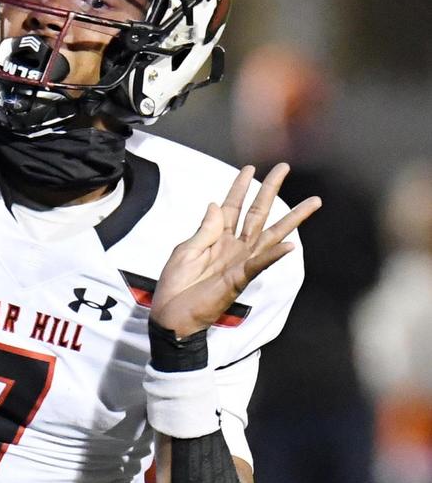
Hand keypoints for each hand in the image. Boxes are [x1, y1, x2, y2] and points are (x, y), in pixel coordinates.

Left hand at [150, 163, 321, 336]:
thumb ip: (205, 229)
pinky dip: (274, 255)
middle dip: (270, 190)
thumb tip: (216, 204)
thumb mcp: (186, 250)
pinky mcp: (239, 278)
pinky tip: (290, 245)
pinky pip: (259, 264)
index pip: (232, 206)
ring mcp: (240, 261)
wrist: (171, 314)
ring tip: (312, 203)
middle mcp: (233, 246)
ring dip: (291, 220)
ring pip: (270, 236)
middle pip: (257, 213)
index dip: (240, 187)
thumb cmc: (176, 285)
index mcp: (217, 237)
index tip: (249, 168)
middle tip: (284, 168)